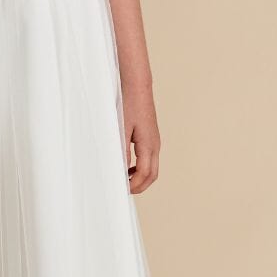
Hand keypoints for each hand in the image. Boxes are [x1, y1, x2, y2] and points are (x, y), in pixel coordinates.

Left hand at [121, 76, 160, 193]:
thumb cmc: (129, 105)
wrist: (138, 86)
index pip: (144, 174)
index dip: (133, 185)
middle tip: (124, 190)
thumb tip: (120, 170)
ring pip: (152, 168)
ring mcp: (155, 142)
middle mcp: (155, 145)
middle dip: (139, 186)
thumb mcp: (121, 129)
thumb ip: (121, 151)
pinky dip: (141, 168)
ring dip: (140, 178)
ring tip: (124, 180)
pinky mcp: (152, 138)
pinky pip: (150, 159)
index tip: (120, 189)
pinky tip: (128, 166)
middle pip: (152, 175)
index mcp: (149, 145)